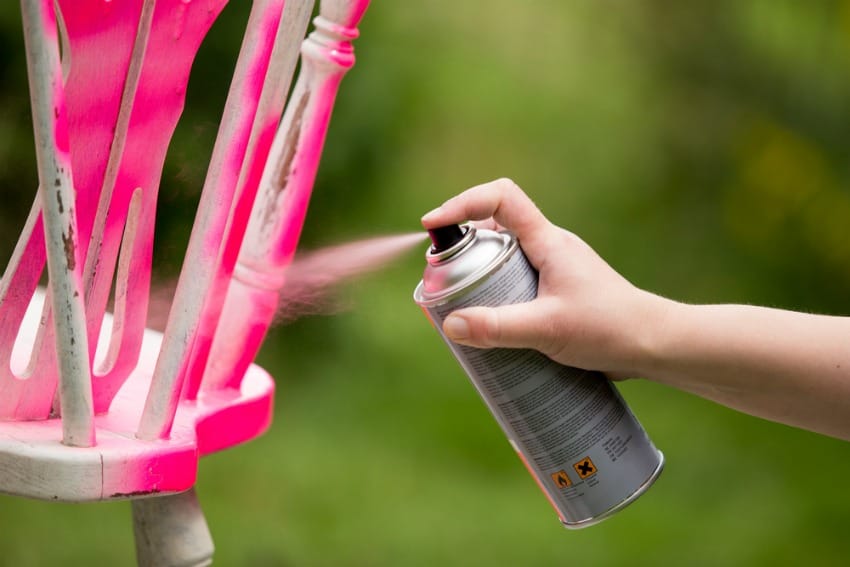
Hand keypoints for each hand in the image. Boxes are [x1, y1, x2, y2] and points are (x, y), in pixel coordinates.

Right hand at [421, 178, 670, 377]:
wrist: (654, 344)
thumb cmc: (609, 328)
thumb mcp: (547, 328)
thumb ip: (498, 327)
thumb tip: (451, 324)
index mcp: (548, 240)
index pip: (501, 197)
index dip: (463, 203)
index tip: (433, 225)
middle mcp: (549, 247)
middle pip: (494, 227)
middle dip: (461, 246)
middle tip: (441, 276)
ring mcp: (554, 268)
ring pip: (504, 256)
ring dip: (478, 272)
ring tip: (460, 303)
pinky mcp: (557, 292)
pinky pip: (516, 281)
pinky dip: (495, 293)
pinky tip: (491, 325)